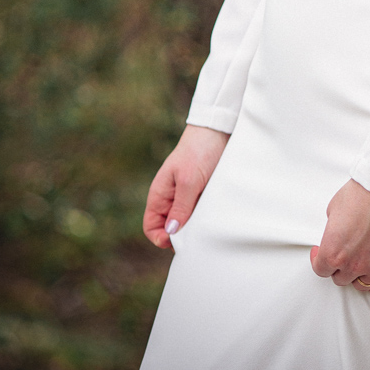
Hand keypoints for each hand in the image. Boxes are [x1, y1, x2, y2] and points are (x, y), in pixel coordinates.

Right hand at [143, 124, 229, 247]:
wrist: (218, 130)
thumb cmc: (199, 151)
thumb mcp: (189, 180)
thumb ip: (180, 207)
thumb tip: (171, 233)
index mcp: (160, 195)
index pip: (151, 227)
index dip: (161, 238)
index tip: (179, 240)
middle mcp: (171, 198)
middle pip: (170, 229)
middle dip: (181, 236)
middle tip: (197, 234)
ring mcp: (186, 197)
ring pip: (186, 223)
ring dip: (195, 226)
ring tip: (207, 222)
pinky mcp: (201, 194)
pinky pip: (199, 213)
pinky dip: (205, 217)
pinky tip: (214, 214)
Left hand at [310, 180, 369, 294]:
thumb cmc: (361, 195)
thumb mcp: (333, 209)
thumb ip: (332, 230)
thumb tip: (335, 234)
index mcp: (332, 252)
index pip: (321, 270)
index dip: (318, 261)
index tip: (320, 254)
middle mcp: (352, 264)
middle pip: (340, 279)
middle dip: (339, 268)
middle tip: (342, 255)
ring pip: (361, 285)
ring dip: (357, 275)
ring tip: (358, 264)